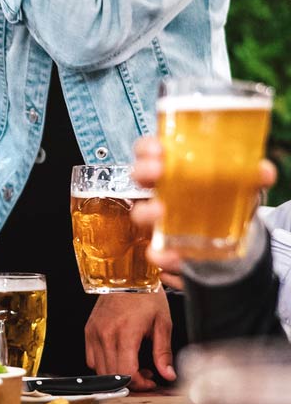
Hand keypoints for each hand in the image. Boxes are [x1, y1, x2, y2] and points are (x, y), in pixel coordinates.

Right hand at [84, 289, 174, 390]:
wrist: (126, 275)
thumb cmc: (145, 295)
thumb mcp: (163, 323)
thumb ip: (163, 352)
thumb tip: (168, 374)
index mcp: (126, 333)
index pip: (127, 372)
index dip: (140, 384)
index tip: (151, 381)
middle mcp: (106, 334)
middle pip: (113, 373)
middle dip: (131, 381)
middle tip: (146, 375)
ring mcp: (94, 332)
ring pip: (100, 368)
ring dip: (117, 374)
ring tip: (133, 366)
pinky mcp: (89, 330)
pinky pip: (91, 358)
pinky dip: (103, 364)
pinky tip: (118, 357)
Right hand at [130, 134, 276, 276]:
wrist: (232, 234)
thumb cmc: (226, 198)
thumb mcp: (240, 183)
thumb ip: (249, 176)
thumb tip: (264, 172)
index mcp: (172, 167)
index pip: (150, 150)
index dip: (148, 148)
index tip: (159, 149)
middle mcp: (159, 190)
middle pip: (138, 176)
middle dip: (143, 172)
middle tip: (156, 172)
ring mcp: (158, 217)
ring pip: (139, 213)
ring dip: (146, 212)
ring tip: (160, 212)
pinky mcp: (164, 244)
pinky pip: (155, 251)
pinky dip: (162, 254)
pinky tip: (175, 256)